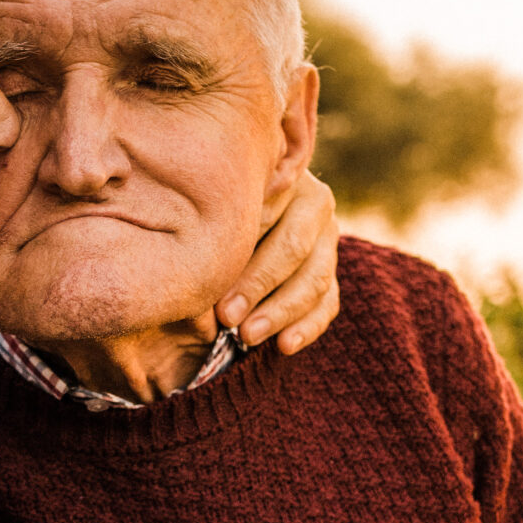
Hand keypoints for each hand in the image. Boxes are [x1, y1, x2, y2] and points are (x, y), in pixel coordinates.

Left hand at [215, 169, 340, 354]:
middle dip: (258, 286)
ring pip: (316, 279)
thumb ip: (210, 223)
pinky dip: (308, 326)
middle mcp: (314, 202)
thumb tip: (192, 259)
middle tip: (226, 317)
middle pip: (295, 248)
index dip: (241, 251)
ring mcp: (328, 238)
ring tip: (247, 337)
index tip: (211, 281)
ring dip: (281, 312)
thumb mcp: (209, 210)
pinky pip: (328, 302)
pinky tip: (284, 345)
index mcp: (284, 177)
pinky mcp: (330, 272)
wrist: (228, 225)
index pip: (268, 213)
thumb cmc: (207, 215)